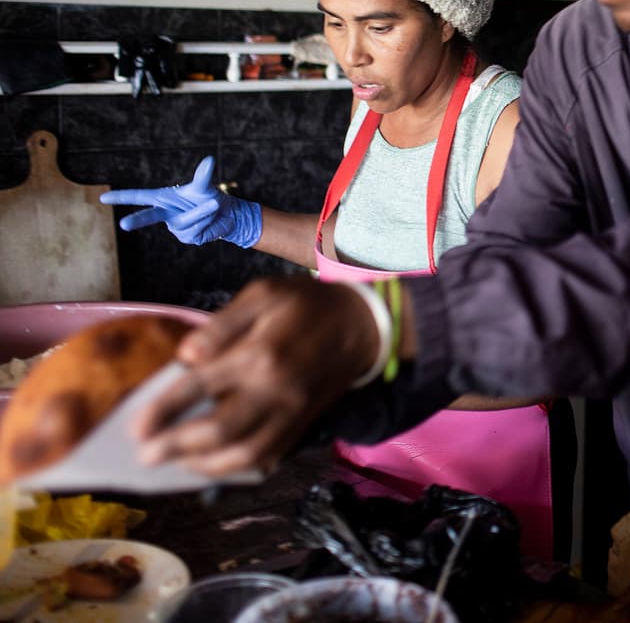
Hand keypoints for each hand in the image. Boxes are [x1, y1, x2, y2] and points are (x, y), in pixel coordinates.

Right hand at [100, 156, 262, 247]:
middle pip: (148, 216)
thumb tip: (209, 160)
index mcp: (163, 198)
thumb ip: (202, 177)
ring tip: (212, 207)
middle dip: (137, 220)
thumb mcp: (204, 187)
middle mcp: (166, 213)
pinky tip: (209, 221)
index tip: (102, 198)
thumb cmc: (208, 197)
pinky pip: (195, 229)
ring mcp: (175, 227)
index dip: (121, 197)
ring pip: (185, 220)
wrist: (226, 215)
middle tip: (123, 225)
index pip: (138, 197)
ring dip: (202, 212)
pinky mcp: (187, 237)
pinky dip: (206, 221)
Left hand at [131, 275, 381, 475]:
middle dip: (176, 448)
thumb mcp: (263, 295)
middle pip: (220, 431)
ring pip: (246, 454)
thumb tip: (185, 357)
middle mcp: (275, 390)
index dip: (162, 411)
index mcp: (259, 354)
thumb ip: (221, 325)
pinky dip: (238, 468)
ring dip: (206, 466)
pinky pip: (269, 456)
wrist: (361, 325)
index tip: (136, 429)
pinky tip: (216, 463)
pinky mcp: (303, 424)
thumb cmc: (306, 305)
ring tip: (178, 463)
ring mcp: (291, 412)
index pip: (199, 388)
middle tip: (146, 457)